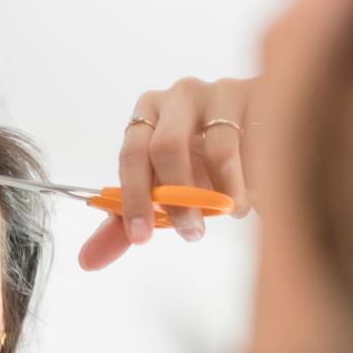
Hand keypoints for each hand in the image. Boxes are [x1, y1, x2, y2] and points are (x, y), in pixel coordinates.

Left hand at [79, 76, 258, 270]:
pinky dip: (258, 181)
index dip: (133, 198)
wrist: (263, 136)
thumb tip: (88, 260)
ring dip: (227, 194)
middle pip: (167, 147)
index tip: (141, 236)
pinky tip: (261, 188)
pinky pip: (258, 149)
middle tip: (193, 232)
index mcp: (148, 113)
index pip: (131, 154)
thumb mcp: (166, 192)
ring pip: (219, 152)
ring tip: (236, 210)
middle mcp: (180, 95)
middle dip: (179, 201)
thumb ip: (128, 222)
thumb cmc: (204, 165)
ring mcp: (222, 91)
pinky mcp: (260, 96)